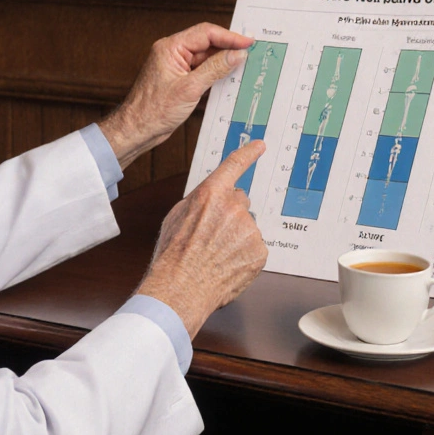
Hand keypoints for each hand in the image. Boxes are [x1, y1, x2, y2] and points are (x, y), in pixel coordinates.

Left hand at [99, 23, 252, 169]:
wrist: (137, 129)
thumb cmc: (152, 110)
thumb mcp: (190, 88)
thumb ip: (215, 69)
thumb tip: (236, 55)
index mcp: (170, 47)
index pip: (205, 33)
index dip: (229, 36)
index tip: (247, 41)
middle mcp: (172, 53)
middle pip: (207, 43)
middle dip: (228, 48)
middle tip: (250, 52)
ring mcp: (176, 66)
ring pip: (206, 58)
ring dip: (223, 62)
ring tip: (243, 66)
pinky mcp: (179, 80)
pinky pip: (202, 71)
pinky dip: (215, 74)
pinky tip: (228, 79)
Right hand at [135, 141, 268, 339]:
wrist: (181, 288)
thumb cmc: (173, 255)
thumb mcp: (176, 216)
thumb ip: (199, 201)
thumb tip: (211, 198)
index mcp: (211, 194)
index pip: (233, 166)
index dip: (248, 154)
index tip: (259, 146)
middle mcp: (234, 208)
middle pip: (240, 201)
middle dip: (230, 213)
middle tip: (212, 235)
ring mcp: (249, 230)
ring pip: (246, 228)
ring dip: (236, 237)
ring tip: (215, 255)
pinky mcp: (259, 251)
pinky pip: (254, 248)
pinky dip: (243, 255)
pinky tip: (226, 264)